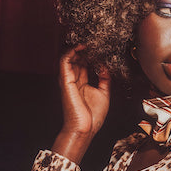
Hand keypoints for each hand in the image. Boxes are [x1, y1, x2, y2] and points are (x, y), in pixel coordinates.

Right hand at [53, 45, 110, 161]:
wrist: (85, 129)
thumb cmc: (92, 117)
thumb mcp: (104, 94)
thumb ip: (105, 79)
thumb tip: (106, 66)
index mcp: (82, 84)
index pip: (84, 64)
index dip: (90, 55)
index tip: (99, 49)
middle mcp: (74, 81)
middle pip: (76, 59)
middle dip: (84, 50)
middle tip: (94, 42)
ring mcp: (68, 80)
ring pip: (69, 58)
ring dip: (77, 48)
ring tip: (87, 42)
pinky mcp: (65, 81)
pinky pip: (64, 62)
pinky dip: (71, 52)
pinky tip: (81, 47)